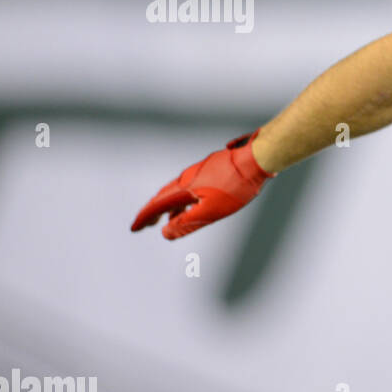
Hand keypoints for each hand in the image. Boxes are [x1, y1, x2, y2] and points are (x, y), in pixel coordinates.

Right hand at [130, 130, 273, 239]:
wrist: (257, 158)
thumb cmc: (237, 185)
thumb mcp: (212, 210)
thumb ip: (188, 223)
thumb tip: (165, 233)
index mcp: (185, 188)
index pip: (158, 205)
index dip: (145, 218)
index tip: (134, 228)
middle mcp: (188, 177)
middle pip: (165, 196)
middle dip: (154, 212)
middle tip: (145, 225)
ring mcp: (200, 171)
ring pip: (179, 191)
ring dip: (170, 206)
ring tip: (168, 219)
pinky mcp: (213, 169)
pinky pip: (192, 186)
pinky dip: (186, 198)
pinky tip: (195, 202)